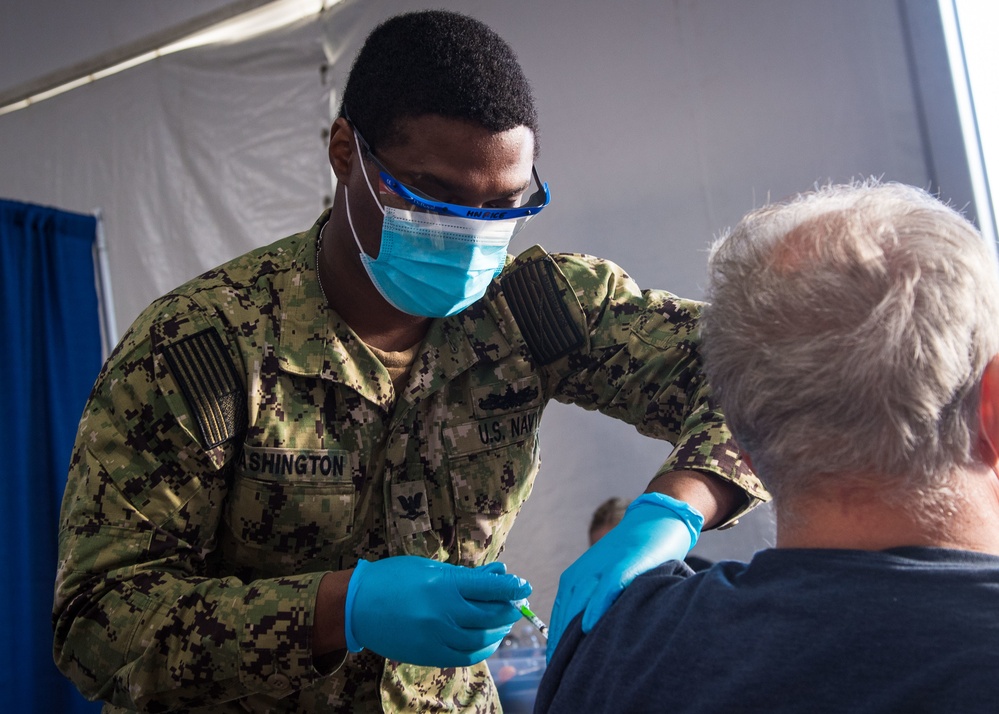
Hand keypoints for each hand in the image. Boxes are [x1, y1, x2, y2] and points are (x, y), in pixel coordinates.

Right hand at [345, 556, 530, 666]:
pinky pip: (466, 657)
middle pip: (490, 616)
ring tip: (503, 623)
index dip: (512, 588)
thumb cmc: (393, 579)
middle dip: (507, 609)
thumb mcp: (430, 569)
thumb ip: (466, 576)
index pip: (490, 589)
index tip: (524, 586)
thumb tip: (499, 575)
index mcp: (443, 586)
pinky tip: (488, 641)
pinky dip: (483, 649)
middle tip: (514, 604)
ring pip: (481, 639)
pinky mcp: (429, 655)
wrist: (357, 605)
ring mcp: (436, 637)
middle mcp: (443, 613)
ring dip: (498, 631)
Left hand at [546, 492, 703, 661]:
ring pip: (578, 604)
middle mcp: (580, 575)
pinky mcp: (621, 565)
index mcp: (573, 580)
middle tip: (560, 674)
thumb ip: (593, 605)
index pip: (557, 618)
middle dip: (561, 645)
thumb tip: (585, 638)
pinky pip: (604, 588)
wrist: (653, 524)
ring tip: (569, 663)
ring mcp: (599, 569)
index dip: (555, 644)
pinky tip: (589, 626)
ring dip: (571, 633)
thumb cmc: (630, 559)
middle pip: (563, 616)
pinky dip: (595, 606)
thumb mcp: (605, 582)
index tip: (554, 669)